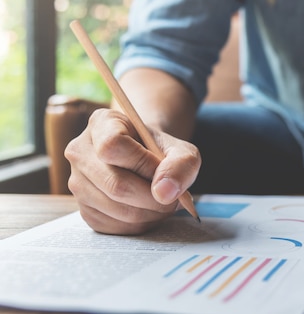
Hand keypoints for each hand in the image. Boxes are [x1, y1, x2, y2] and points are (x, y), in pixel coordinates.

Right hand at [65, 108, 200, 234]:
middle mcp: (80, 151)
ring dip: (150, 212)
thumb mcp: (181, 150)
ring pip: (116, 209)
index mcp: (101, 123)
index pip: (113, 145)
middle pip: (115, 184)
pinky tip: (149, 211)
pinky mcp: (84, 210)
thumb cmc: (161, 151)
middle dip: (153, 197)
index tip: (163, 168)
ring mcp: (77, 182)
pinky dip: (140, 224)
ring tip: (163, 202)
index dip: (143, 163)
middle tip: (174, 198)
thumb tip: (164, 193)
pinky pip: (114, 226)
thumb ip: (181, 164)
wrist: (146, 160)